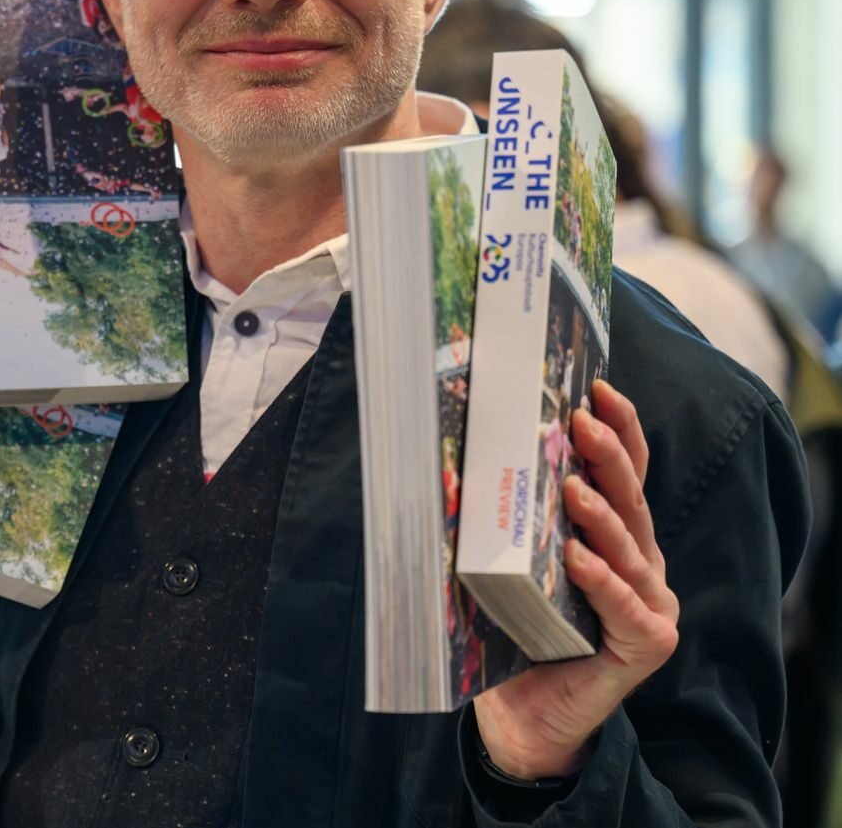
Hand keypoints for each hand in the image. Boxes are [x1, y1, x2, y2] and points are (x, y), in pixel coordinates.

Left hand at [474, 381, 680, 778]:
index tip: (597, 388)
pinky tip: (578, 557)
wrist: (525, 714)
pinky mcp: (648, 642)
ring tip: (573, 487)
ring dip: (601, 515)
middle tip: (582, 419)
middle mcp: (643, 563)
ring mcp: (652, 602)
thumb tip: (450, 460)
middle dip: (608, 456)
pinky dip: (602, 581)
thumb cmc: (516, 629)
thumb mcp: (510, 564)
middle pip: (632, 500)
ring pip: (630, 549)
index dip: (619, 431)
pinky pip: (626, 607)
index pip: (627, 475)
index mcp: (617, 538)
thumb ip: (507, 522)